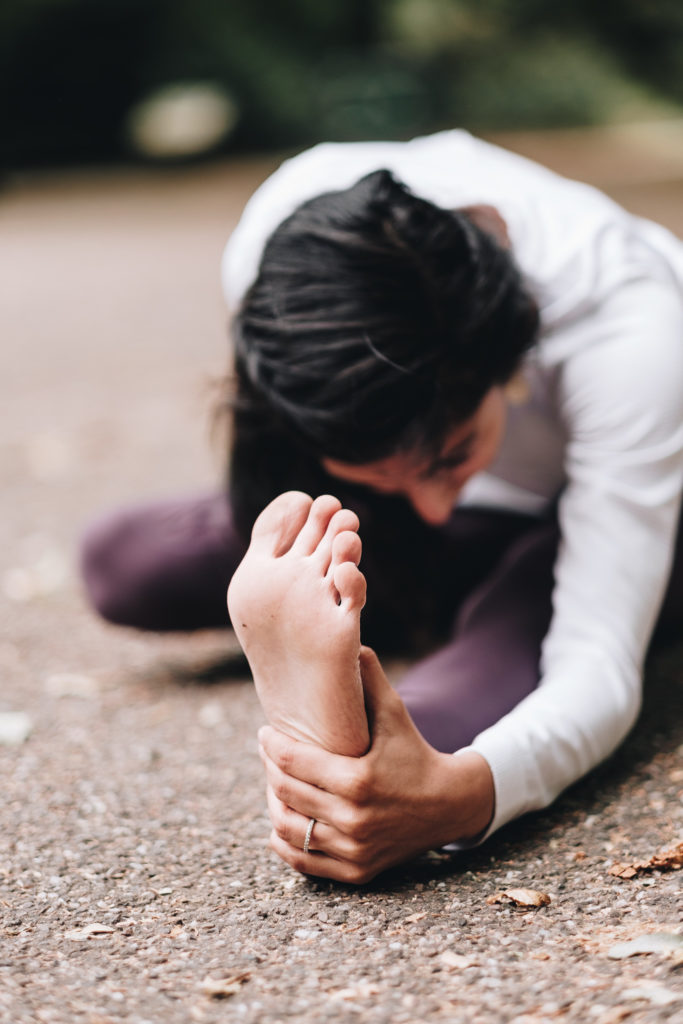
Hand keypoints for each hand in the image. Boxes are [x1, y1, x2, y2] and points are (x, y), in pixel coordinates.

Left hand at [258, 646, 494, 883]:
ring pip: (288, 829)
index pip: (290, 763)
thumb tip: (350, 641)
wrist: (449, 804)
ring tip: (273, 784)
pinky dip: (285, 842)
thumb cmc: (414, 753)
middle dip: (268, 769)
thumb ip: (369, 678)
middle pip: (285, 793)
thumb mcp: (394, 714)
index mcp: (358, 781)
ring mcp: (353, 849)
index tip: (265, 732)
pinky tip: (282, 819)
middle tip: (267, 752)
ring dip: (273, 804)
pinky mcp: (356, 871)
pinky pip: (303, 862)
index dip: (270, 745)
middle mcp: (353, 820)